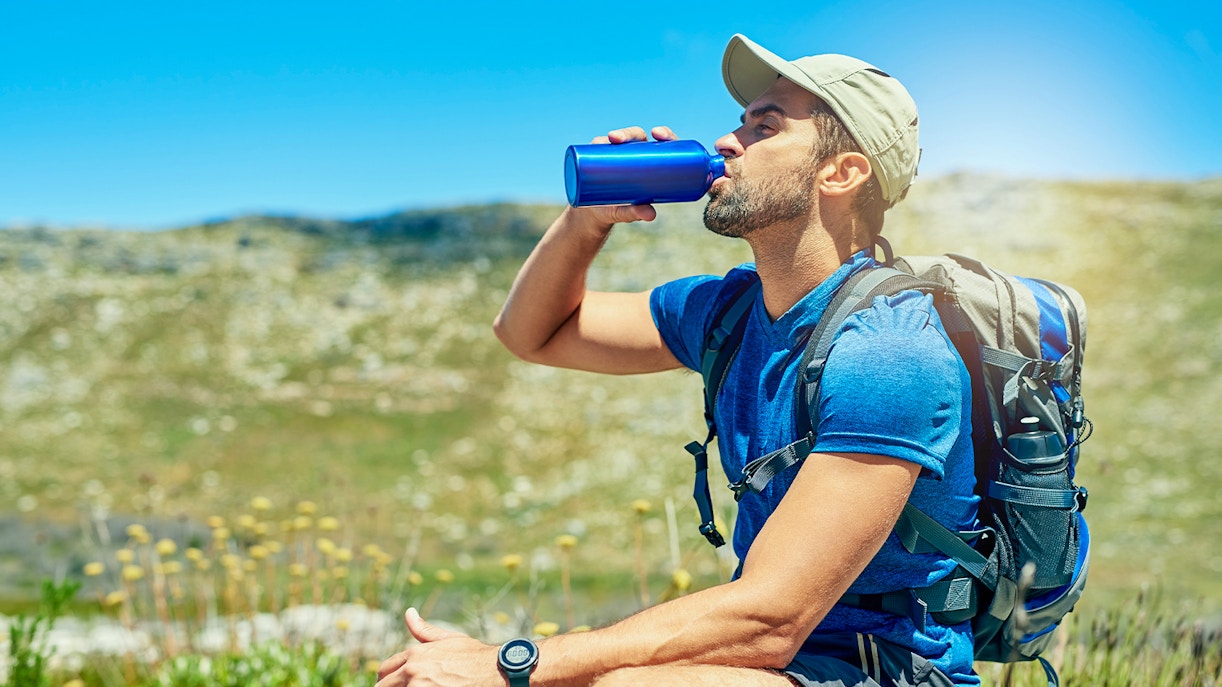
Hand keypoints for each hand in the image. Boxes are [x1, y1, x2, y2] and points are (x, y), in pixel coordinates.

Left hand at [376, 608, 499, 686]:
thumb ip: (424, 630)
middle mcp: (412, 671)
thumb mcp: (449, 639)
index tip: (394, 684)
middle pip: (383, 686)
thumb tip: (409, 612)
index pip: (385, 670)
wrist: (497, 671)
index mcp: (415, 654)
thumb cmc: (475, 656)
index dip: (387, 679)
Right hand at [572, 125, 680, 225]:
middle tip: (630, 141)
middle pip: (637, 136)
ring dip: (618, 134)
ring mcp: (614, 154)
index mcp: (648, 162)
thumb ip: (637, 212)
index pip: (660, 143)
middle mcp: (632, 154)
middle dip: (633, 133)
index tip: (660, 134)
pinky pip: (599, 145)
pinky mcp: (598, 157)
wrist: (594, 214)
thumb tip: (651, 215)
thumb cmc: (617, 209)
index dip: (664, 134)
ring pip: (618, 138)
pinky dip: (600, 141)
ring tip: (613, 138)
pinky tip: (600, 141)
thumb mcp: (626, 212)